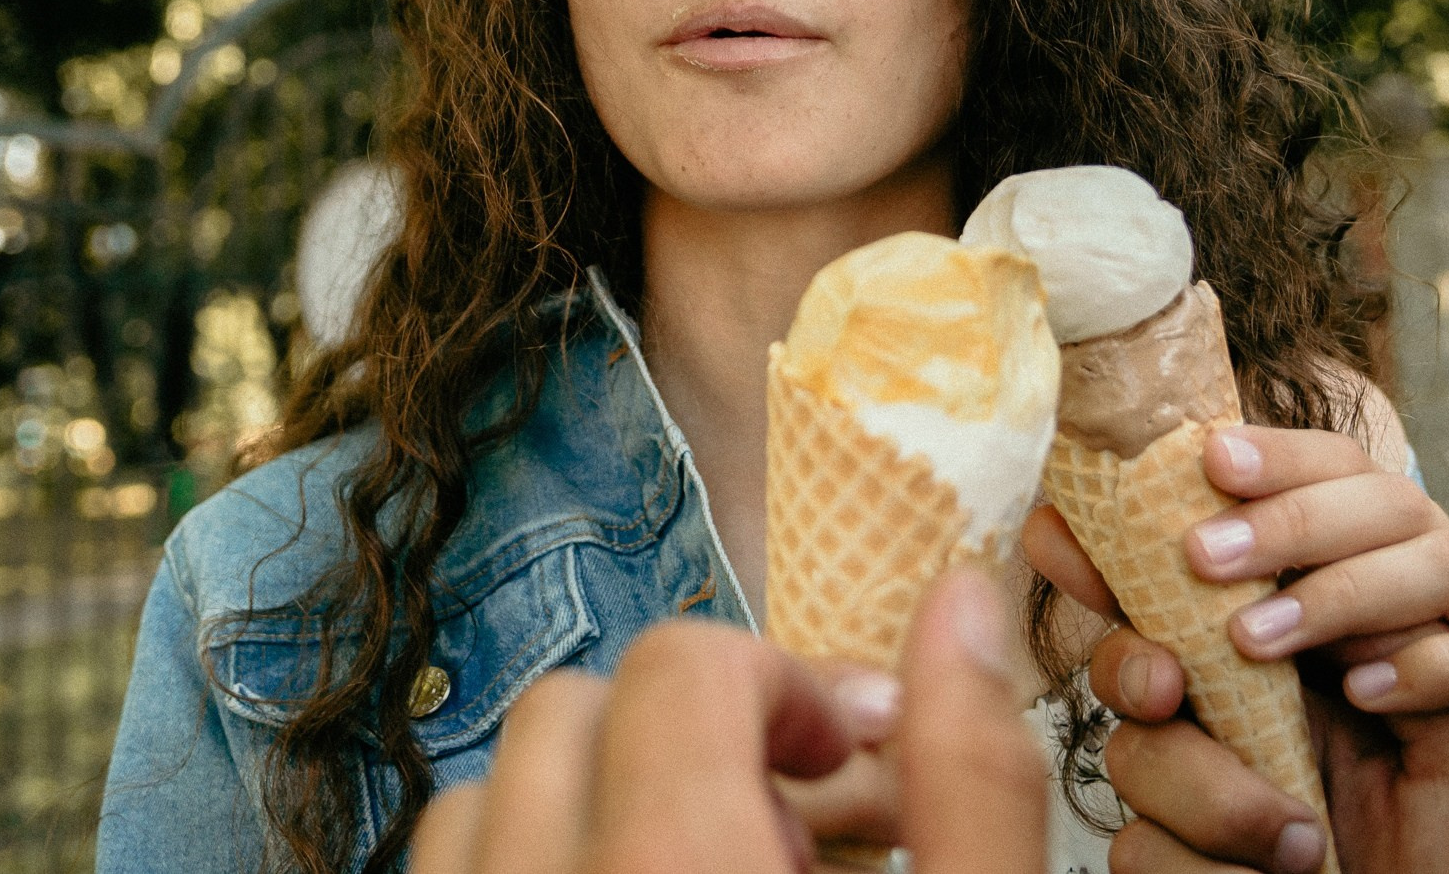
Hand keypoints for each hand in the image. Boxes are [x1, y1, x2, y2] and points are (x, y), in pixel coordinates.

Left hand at [410, 567, 1045, 873]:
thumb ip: (975, 784)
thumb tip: (961, 601)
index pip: (679, 668)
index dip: (782, 686)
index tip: (848, 760)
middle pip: (567, 714)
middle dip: (684, 739)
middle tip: (786, 830)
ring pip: (472, 807)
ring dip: (585, 810)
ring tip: (698, 873)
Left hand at [1022, 425, 1448, 873]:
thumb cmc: (1275, 803)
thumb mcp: (1193, 714)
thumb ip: (1140, 631)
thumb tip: (1051, 528)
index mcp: (1339, 564)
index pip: (1329, 469)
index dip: (1274, 454)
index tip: (1206, 461)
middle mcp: (1411, 587)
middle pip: (1384, 495)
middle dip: (1289, 520)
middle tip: (1200, 561)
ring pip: (1445, 559)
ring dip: (1344, 594)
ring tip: (1257, 646)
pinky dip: (1437, 668)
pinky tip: (1370, 696)